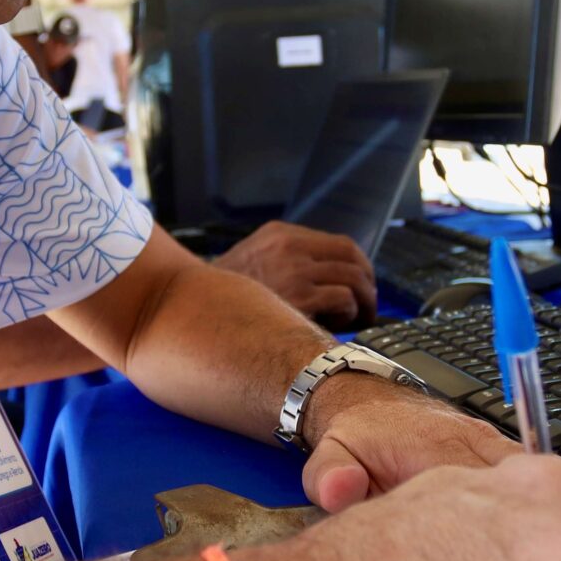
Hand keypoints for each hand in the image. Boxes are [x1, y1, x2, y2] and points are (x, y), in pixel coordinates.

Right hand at [213, 221, 374, 324]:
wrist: (191, 310)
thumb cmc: (224, 297)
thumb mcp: (252, 260)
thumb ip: (285, 259)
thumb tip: (327, 278)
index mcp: (281, 234)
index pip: (341, 244)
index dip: (360, 266)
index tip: (363, 285)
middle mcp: (289, 246)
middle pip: (353, 259)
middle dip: (368, 285)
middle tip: (369, 307)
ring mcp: (294, 270)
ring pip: (354, 280)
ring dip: (363, 303)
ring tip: (359, 320)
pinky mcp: (298, 297)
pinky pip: (343, 299)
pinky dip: (349, 314)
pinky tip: (336, 325)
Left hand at [300, 379, 560, 560]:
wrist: (372, 407)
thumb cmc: (362, 440)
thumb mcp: (338, 455)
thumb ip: (334, 473)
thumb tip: (334, 488)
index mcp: (456, 455)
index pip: (515, 489)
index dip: (554, 529)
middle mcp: (500, 458)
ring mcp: (519, 467)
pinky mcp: (528, 474)